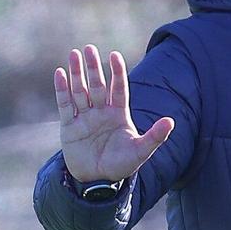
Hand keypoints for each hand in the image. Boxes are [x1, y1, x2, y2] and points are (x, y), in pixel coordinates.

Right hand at [54, 45, 173, 184]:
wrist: (98, 181)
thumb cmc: (121, 165)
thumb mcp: (141, 151)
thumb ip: (156, 136)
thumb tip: (171, 121)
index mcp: (119, 114)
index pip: (119, 88)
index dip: (117, 72)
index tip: (115, 55)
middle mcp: (101, 112)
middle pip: (97, 85)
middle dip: (93, 67)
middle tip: (88, 48)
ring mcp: (84, 118)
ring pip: (80, 90)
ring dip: (76, 73)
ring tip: (73, 54)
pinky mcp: (69, 126)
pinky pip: (64, 104)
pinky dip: (61, 89)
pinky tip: (59, 73)